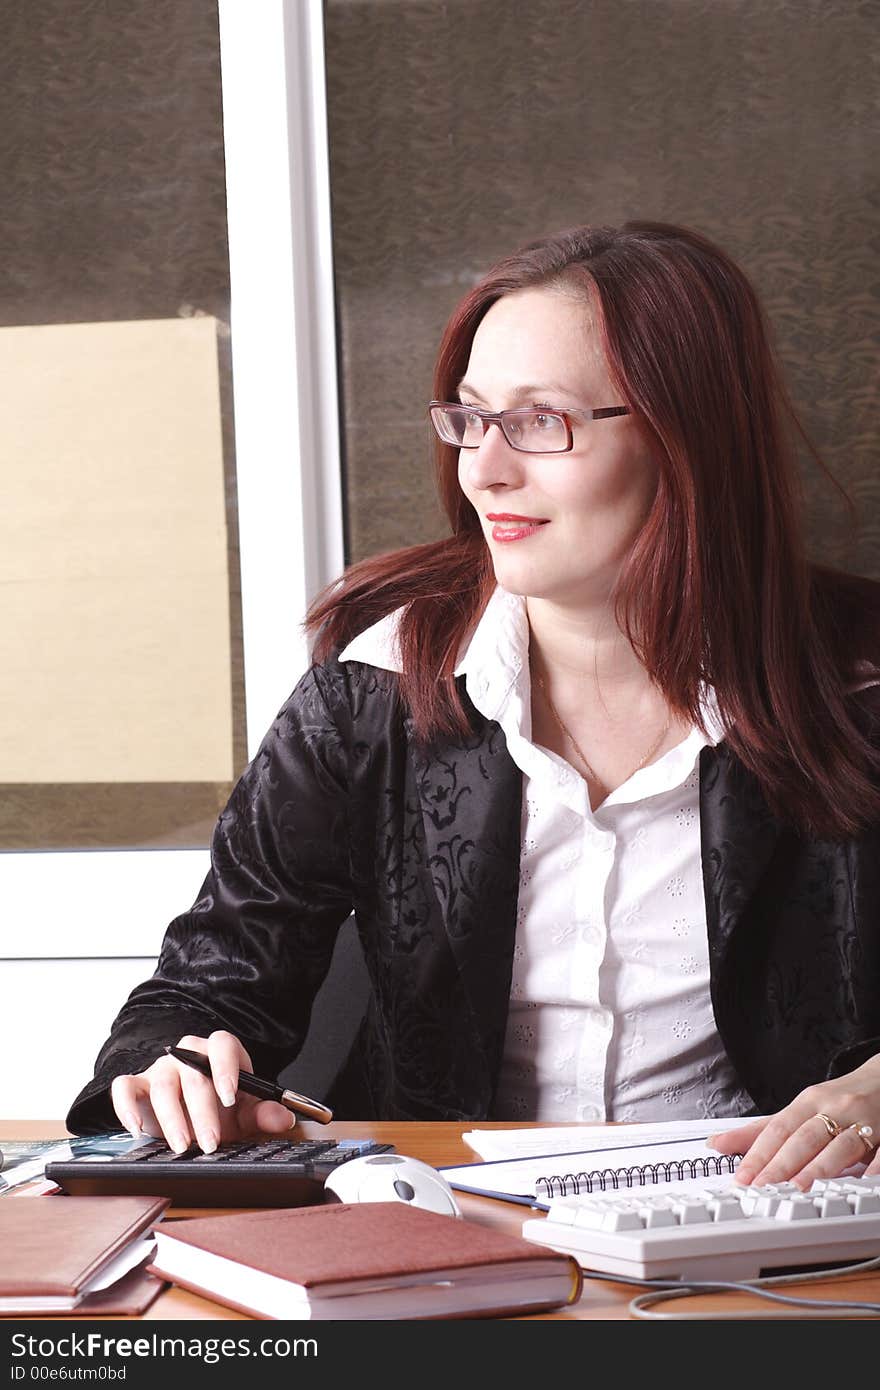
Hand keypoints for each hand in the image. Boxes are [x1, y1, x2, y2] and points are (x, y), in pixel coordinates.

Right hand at [110, 1030, 294, 1154]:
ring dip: (172, 1118)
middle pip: (194, 1075)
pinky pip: (123, 1088)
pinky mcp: (135, 1085)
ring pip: (162, 1085)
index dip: (226, 1068)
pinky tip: (137, 1131)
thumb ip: (263, 1113)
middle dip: (203, 1113)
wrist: (188, 1116)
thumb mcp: (243, 1114)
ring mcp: (160, 1069)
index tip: (230, 1097)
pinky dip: (126, 1108)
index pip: (222, 1045)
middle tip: (211, 1143)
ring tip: (182, 1147)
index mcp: (218, 1053)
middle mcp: (187, 1055)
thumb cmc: (219, 1109)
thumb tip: (283, 1118)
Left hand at [707, 1054, 879, 1188]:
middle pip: (804, 1137)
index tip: (742, 1177)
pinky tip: (863, 1179)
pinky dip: (874, 1166)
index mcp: (808, 1102)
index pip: (778, 1129)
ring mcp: (863, 1121)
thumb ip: (762, 1130)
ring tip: (801, 1186)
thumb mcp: (801, 1108)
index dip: (758, 1153)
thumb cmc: (838, 1099)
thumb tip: (718, 1143)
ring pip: (840, 1144)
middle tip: (763, 1186)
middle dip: (781, 1163)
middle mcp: (834, 1108)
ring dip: (820, 1166)